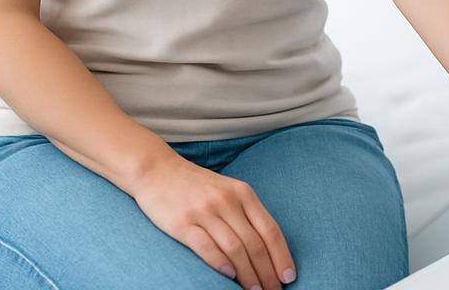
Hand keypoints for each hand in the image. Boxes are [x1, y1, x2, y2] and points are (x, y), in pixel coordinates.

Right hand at [130, 152, 295, 288]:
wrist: (158, 170)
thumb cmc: (197, 186)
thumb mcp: (228, 191)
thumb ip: (245, 213)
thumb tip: (266, 247)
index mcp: (243, 193)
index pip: (270, 228)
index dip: (282, 254)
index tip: (289, 275)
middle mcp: (227, 201)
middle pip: (254, 242)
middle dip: (267, 271)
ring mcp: (205, 212)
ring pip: (235, 248)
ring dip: (248, 274)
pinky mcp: (183, 223)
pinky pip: (205, 246)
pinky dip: (220, 264)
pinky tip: (229, 277)